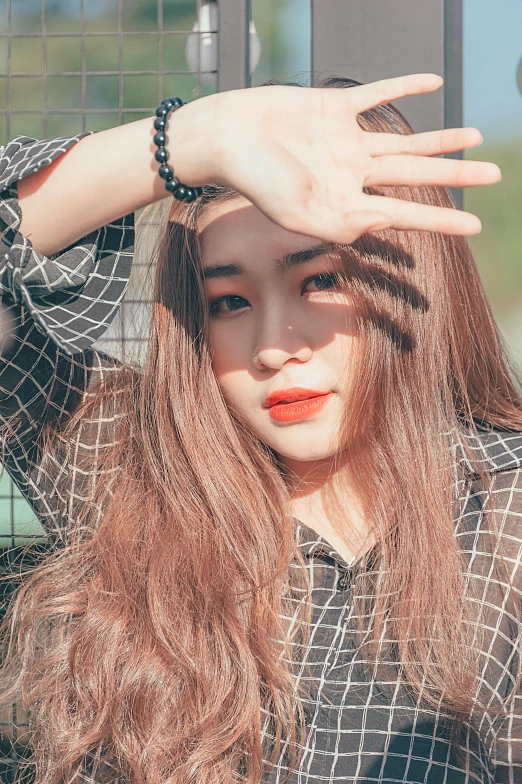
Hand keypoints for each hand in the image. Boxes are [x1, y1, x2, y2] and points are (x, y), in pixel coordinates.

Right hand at [177, 74, 499, 242]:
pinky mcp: (334, 108)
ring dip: (440, 139)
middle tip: (494, 175)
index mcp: (345, 203)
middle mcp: (352, 174)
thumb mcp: (301, 216)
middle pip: (415, 175)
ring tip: (475, 137)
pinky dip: (404, 88)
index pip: (405, 213)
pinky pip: (377, 95)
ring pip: (404, 140)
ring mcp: (345, 141)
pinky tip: (434, 84)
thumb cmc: (255, 183)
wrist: (224, 139)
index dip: (442, 220)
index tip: (476, 226)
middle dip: (455, 175)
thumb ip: (345, 224)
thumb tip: (388, 224)